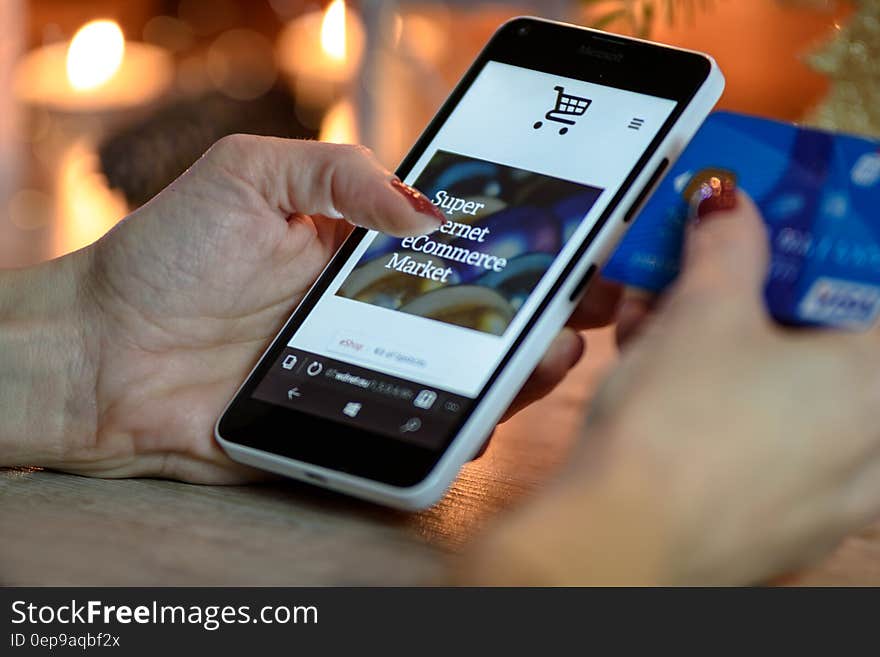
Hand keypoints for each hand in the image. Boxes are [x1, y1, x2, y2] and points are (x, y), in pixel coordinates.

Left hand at [1, 135, 618, 482]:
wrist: (100, 354)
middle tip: (591, 302)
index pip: (465, 245)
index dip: (526, 242)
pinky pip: (418, 432)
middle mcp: (379, 312)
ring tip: (553, 351)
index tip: (579, 239)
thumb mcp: (252, 176)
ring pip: (466, 378)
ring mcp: (370, 371)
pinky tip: (483, 413)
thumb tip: (428, 209)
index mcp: (366, 251)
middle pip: (483, 317)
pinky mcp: (350, 423)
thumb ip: (340, 173)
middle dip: (547, 309)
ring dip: (521, 369)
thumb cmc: (167, 256)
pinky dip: (459, 428)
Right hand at [463, 192, 879, 584]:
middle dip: (763, 298)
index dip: (826, 249)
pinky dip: (725, 405)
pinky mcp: (782, 523)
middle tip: (715, 274)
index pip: (871, 288)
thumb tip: (728, 203)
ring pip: (791, 396)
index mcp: (877, 381)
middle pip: (828, 343)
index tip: (786, 232)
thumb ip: (727, 245)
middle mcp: (873, 444)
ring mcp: (832, 494)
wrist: (617, 543)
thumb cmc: (677, 429)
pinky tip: (660, 385)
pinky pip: (766, 443)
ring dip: (732, 351)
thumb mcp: (702, 313)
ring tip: (659, 325)